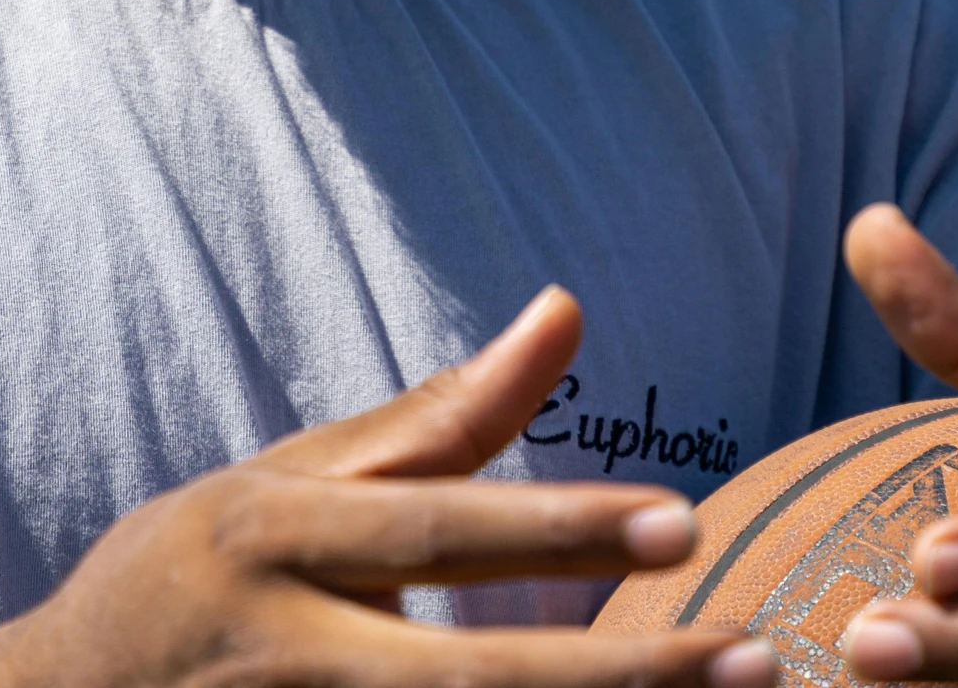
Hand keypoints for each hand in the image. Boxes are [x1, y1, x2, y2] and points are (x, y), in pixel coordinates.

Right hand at [0, 286, 777, 687]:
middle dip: (614, 676)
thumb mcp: (301, 481)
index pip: (436, 528)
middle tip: (754, 658)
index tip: (687, 524)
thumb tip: (568, 307)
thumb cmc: (203, 571)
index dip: (558, 530)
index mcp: (278, 533)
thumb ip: (442, 415)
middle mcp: (282, 647)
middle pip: (463, 678)